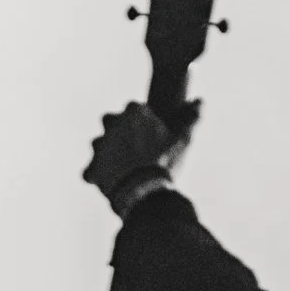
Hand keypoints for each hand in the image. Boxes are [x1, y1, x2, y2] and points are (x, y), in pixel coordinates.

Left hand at [83, 98, 198, 209]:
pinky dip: (96, 177)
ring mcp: (99, 146)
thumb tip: (200, 100)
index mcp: (132, 112)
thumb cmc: (165, 161)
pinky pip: (89, 172)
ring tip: (123, 167)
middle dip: (118, 131)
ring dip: (107, 153)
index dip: (142, 119)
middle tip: (134, 147)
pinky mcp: (92, 168)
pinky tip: (106, 183)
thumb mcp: (183, 138)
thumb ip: (191, 118)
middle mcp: (111, 124)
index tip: (150, 131)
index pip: (133, 108)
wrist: (144, 189)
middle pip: (110, 121)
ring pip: (99, 145)